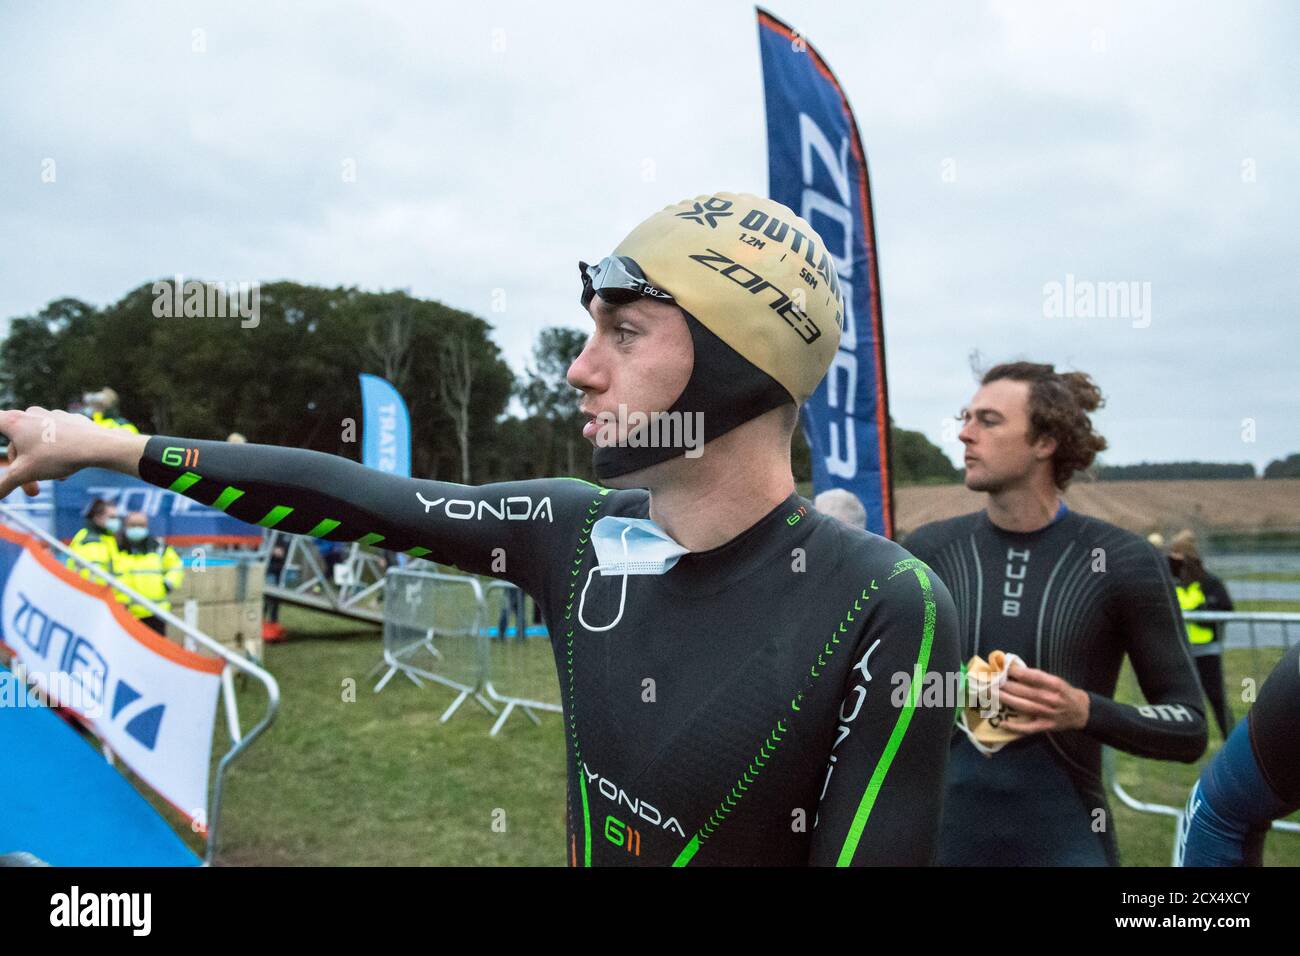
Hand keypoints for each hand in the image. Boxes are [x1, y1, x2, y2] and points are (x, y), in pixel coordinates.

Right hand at [0, 407, 147, 499]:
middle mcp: (31, 414)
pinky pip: (58, 439)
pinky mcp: (71, 421)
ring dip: (43, 464)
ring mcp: (52, 415)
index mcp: (15, 422)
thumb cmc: (57, 456)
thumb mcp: (24, 474)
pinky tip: (67, 471)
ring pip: (39, 443)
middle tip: (34, 493)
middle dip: (24, 470)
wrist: (99, 446)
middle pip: (18, 443)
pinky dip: (58, 455)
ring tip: (57, 480)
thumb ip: (4, 484)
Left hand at [996, 663, 1089, 733]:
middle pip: (1025, 691)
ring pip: (1023, 706)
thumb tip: (1013, 670)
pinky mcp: (1045, 726)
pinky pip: (1028, 728)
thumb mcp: (1056, 680)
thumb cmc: (1065, 693)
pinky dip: (1015, 727)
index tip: (1003, 667)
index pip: (1034, 677)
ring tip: (991, 694)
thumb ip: (1037, 677)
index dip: (1017, 672)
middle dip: (1006, 685)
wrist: (1082, 712)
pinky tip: (1002, 723)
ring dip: (1006, 700)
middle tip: (990, 680)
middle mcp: (1051, 699)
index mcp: (1055, 685)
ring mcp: (1048, 714)